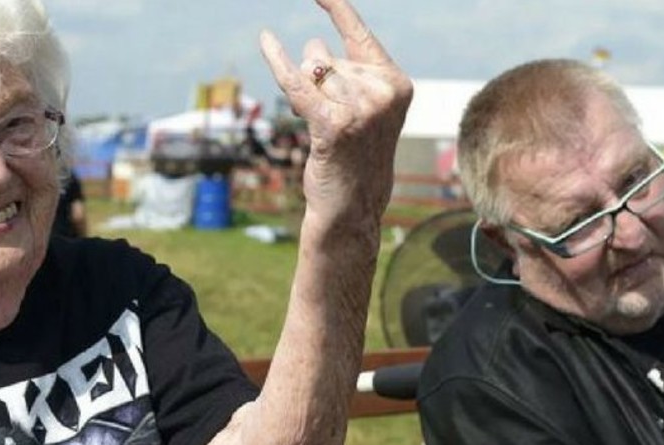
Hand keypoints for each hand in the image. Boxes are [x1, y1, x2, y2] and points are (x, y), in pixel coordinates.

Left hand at [258, 0, 412, 234]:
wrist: (353, 205)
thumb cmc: (354, 155)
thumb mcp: (359, 108)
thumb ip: (343, 74)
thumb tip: (313, 47)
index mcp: (398, 83)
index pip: (360, 34)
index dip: (337, 7)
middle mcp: (383, 92)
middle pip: (327, 60)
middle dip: (317, 81)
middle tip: (331, 118)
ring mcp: (361, 108)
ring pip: (312, 77)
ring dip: (306, 95)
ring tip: (323, 125)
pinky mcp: (333, 124)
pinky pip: (297, 85)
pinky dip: (277, 62)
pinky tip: (265, 40)